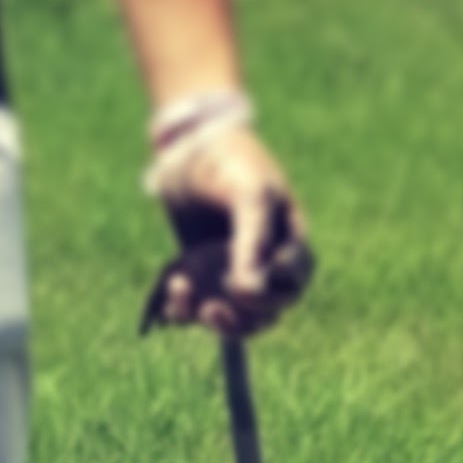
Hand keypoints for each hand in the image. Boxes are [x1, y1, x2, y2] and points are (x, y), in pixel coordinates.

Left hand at [146, 123, 313, 336]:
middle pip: (266, 313)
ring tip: (181, 292)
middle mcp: (266, 263)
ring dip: (207, 316)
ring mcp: (234, 273)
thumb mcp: (248, 192)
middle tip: (209, 308)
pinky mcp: (203, 279)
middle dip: (238, 317)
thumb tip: (252, 293)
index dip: (271, 296)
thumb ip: (254, 241)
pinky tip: (170, 287)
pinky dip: (183, 308)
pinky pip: (199, 310)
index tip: (240, 286)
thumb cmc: (228, 161)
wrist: (186, 145)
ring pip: (233, 318)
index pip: (292, 286)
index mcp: (289, 240)